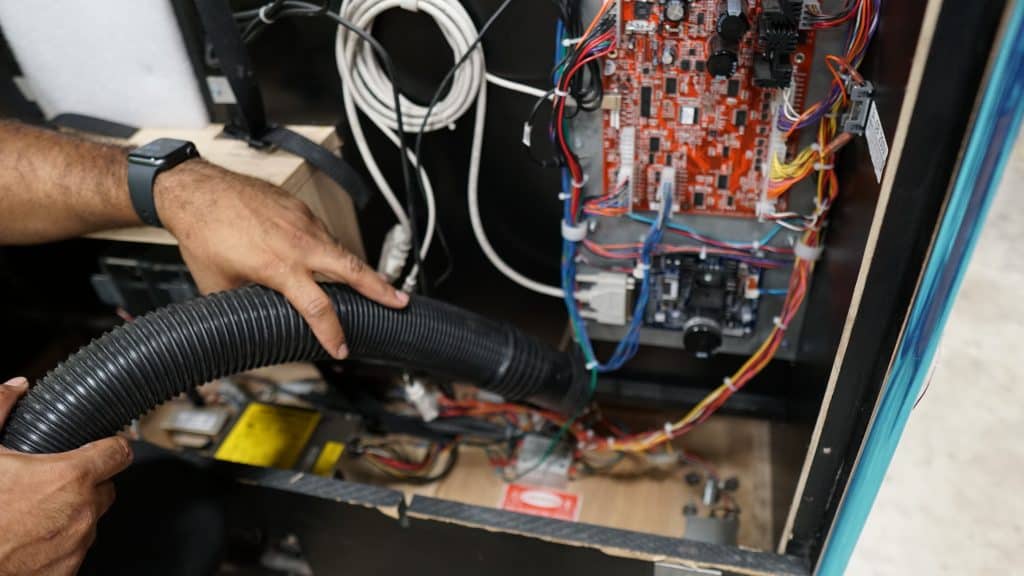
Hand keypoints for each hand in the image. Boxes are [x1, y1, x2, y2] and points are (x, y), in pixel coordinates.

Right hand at [0, 377, 131, 575]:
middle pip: (106, 488)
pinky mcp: (67, 571)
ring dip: (73, 513)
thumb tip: (15, 388)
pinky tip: (33, 538)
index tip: (107, 445)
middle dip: (87, 482)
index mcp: (70, 477)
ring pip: (91, 521)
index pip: (120, 452)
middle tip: (53, 482)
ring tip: (36, 511)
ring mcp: (76, 544)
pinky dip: (61, 543)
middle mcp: (82, 511)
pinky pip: (75, 550)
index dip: (113, 445)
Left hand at [155, 160, 408, 358]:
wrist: (197, 191)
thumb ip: (244, 304)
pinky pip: (323, 235)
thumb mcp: (219, 285)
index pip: (318, 307)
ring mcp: (302, 223)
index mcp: (278, 267)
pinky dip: (331, 251)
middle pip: (351, 270)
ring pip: (339, 250)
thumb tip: (250, 322)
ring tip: (375, 287)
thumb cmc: (203, 236)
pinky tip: (329, 261)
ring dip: (357, 270)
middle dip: (380, 289)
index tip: (342, 348)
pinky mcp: (299, 209)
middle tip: (401, 302)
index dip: (332, 332)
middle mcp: (297, 244)